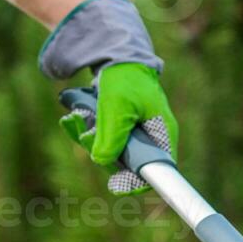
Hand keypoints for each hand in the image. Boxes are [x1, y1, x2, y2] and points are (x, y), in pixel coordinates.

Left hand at [60, 62, 179, 173]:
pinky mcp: (124, 130)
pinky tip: (79, 117)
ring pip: (115, 155)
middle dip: (105, 155)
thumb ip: (111, 135)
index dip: (137, 183)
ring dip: (93, 141)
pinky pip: (107, 143)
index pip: (158, 171)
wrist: (117, 57)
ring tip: (80, 119)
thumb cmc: (123, 79)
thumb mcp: (116, 107)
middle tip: (86, 135)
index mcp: (163, 133)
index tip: (115, 184)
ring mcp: (139, 135)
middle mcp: (154, 137)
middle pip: (131, 167)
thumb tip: (102, 161)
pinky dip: (91, 134)